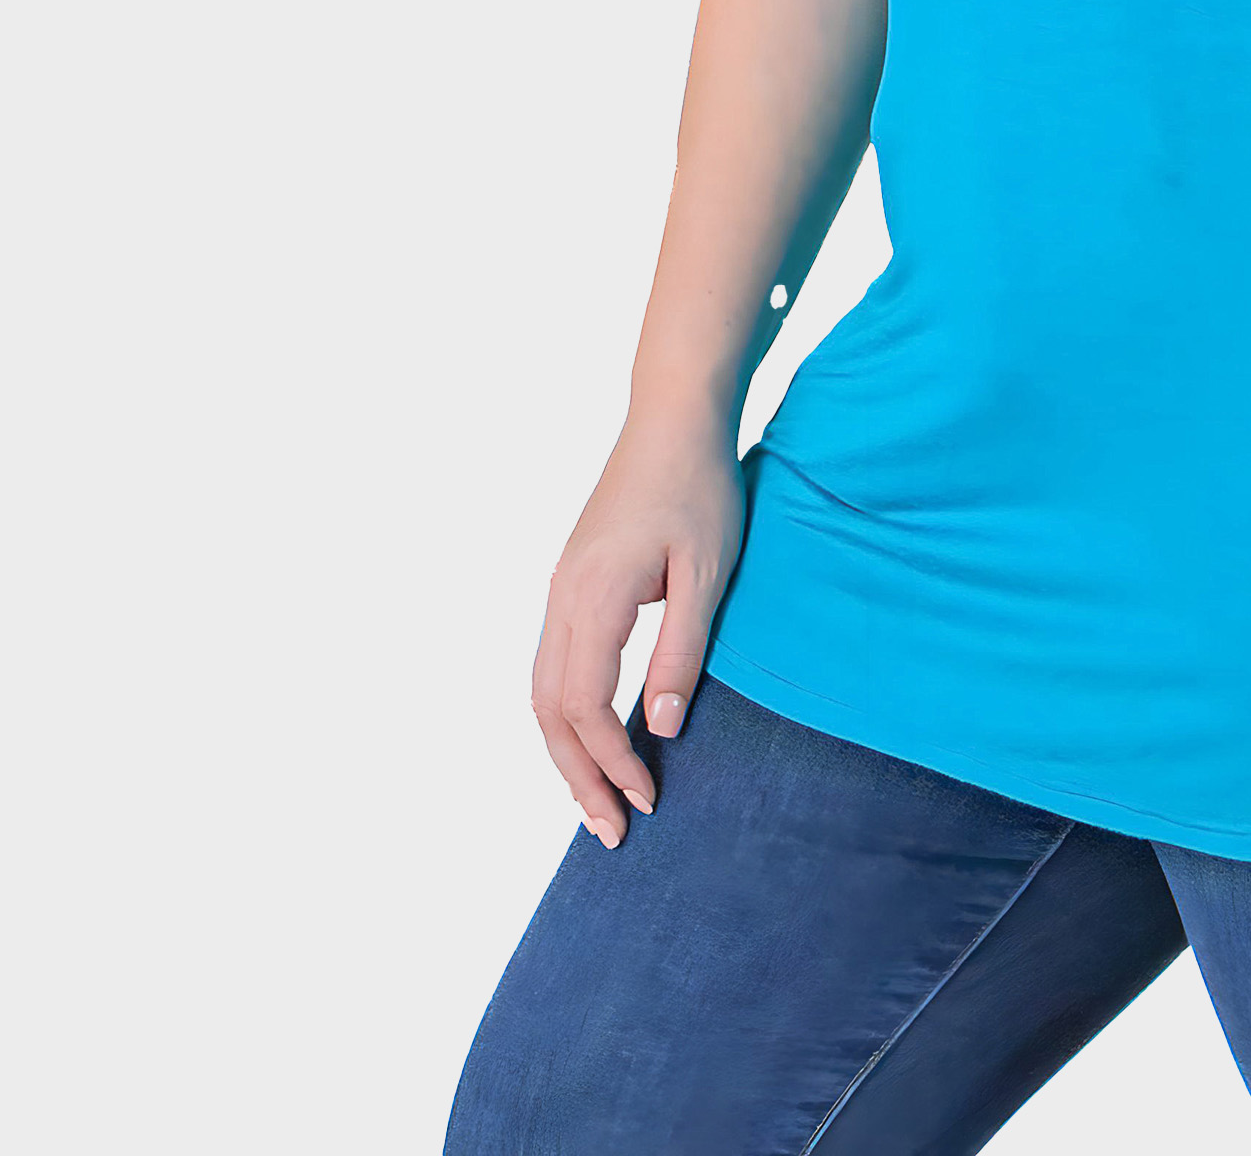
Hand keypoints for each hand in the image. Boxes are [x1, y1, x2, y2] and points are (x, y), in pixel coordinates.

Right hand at [529, 413, 745, 845]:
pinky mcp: (571, 581)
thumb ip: (682, 650)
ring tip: (598, 801)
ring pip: (543, 691)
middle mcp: (563, 597)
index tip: (647, 800)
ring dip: (568, 750)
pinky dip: (567, 713)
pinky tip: (595, 737)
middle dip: (577, 777)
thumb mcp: (707, 570)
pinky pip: (553, 664)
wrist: (673, 417)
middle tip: (611, 833)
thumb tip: (661, 731)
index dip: (612, 762)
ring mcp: (560, 587)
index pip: (586, 707)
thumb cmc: (700, 486)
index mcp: (594, 596)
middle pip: (549, 711)